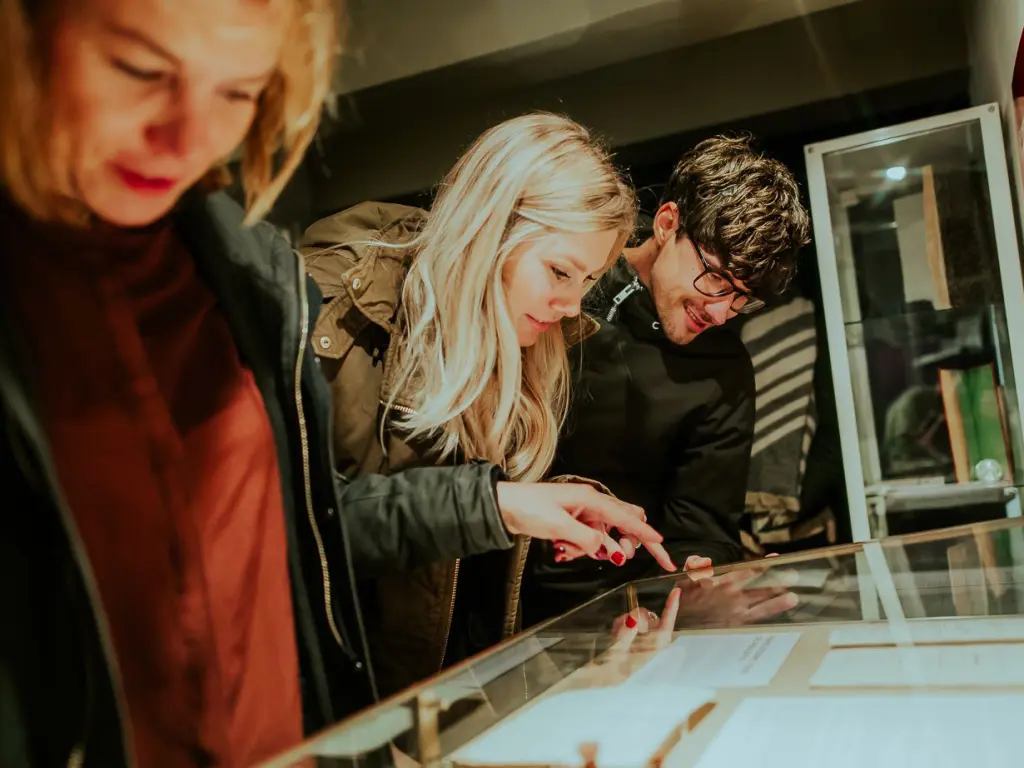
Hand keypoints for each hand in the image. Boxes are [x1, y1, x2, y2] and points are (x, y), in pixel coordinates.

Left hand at [496, 482, 675, 569]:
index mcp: (592, 499)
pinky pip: (588, 540)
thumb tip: (612, 550)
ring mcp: (583, 514)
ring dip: (593, 548)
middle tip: (613, 555)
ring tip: (568, 548)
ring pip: (604, 537)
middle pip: (623, 524)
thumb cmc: (528, 508)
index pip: (627, 519)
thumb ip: (588, 539)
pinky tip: (563, 548)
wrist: (504, 506)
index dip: (647, 535)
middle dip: (623, 543)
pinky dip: (580, 548)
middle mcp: (592, 504)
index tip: (664, 549)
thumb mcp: (559, 526)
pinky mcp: (574, 523)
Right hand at [669, 558, 798, 626]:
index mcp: (721, 583)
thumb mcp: (685, 578)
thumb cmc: (683, 598)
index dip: (763, 565)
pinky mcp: (736, 624)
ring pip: (761, 604)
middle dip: (777, 582)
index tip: (776, 558)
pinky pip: (756, 618)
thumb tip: (703, 561)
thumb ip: (694, 565)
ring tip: (793, 597)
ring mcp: (736, 612)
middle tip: (793, 576)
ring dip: (777, 601)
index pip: (747, 572)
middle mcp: (732, 597)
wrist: (679, 622)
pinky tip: (779, 611)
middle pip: (759, 588)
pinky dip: (769, 614)